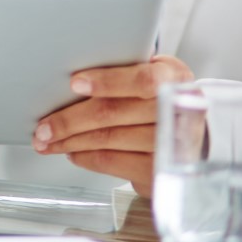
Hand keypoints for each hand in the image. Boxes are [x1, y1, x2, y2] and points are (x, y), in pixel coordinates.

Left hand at [32, 54, 192, 196]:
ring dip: (69, 141)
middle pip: (113, 113)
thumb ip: (124, 71)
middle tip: (43, 125)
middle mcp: (177, 111)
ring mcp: (170, 145)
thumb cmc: (162, 101)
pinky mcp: (159, 171)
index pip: (143, 80)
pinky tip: (72, 152)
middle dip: (69, 119)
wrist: (198, 138)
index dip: (107, 81)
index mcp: (175, 78)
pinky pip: (112, 162)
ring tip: (47, 140)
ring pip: (107, 139)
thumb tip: (72, 80)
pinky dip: (85, 157)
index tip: (75, 83)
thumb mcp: (154, 75)